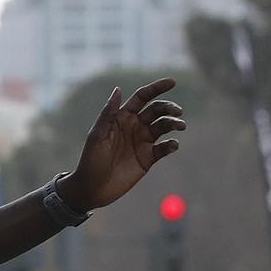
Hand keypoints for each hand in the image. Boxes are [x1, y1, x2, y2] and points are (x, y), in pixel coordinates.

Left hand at [61, 78, 183, 211]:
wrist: (92, 188)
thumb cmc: (90, 160)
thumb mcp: (97, 136)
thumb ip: (109, 113)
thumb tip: (118, 89)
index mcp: (121, 117)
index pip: (142, 98)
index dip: (157, 88)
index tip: (172, 82)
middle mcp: (134, 127)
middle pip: (157, 110)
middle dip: (169, 108)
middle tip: (178, 112)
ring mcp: (142, 142)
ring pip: (164, 126)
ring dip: (174, 123)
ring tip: (180, 126)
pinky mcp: (148, 158)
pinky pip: (164, 148)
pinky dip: (172, 144)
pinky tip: (173, 145)